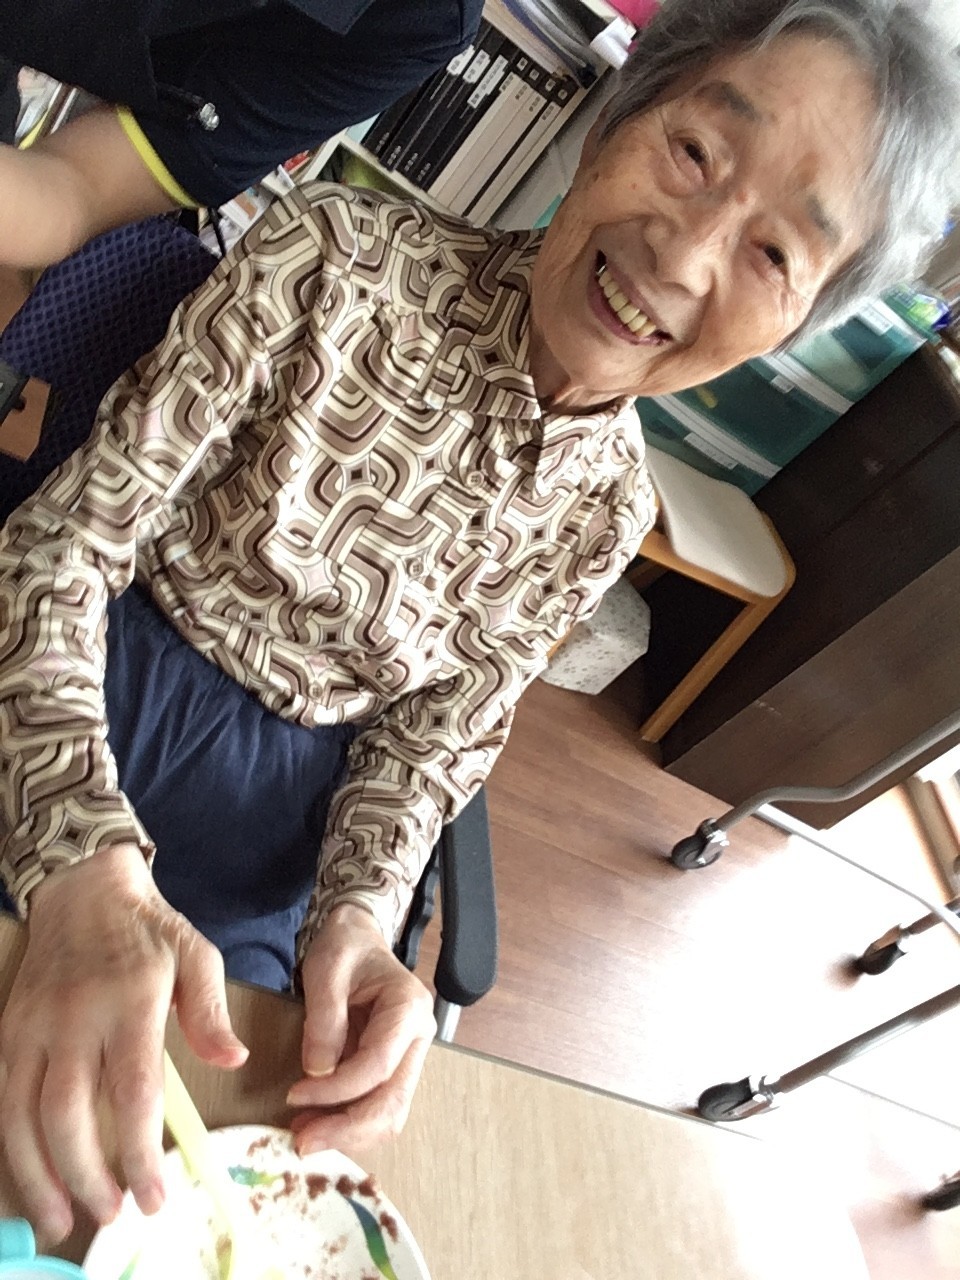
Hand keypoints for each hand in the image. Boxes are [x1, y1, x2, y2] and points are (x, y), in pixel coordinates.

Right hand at [0, 844, 246, 1244]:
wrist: (83, 889)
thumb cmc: (148, 929)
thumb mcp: (195, 955)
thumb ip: (210, 1012)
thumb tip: (234, 1060)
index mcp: (129, 1000)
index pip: (132, 1091)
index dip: (139, 1152)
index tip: (154, 1195)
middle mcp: (74, 1018)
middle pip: (69, 1115)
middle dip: (88, 1176)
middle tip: (114, 1215)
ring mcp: (34, 1027)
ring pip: (23, 1117)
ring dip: (40, 1176)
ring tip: (62, 1221)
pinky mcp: (10, 1032)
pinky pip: (5, 1101)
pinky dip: (15, 1147)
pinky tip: (35, 1177)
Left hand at [287, 905, 435, 1153]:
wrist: (357, 938)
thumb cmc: (345, 947)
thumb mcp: (327, 969)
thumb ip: (324, 1019)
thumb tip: (317, 1071)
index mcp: (408, 1008)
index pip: (377, 1065)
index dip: (336, 1089)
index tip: (295, 1095)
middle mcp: (418, 1037)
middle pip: (393, 1102)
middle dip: (347, 1128)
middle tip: (302, 1141)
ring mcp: (408, 1055)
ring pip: (389, 1113)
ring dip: (348, 1132)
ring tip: (305, 1133)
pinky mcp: (392, 1067)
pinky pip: (376, 1104)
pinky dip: (348, 1121)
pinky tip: (315, 1120)